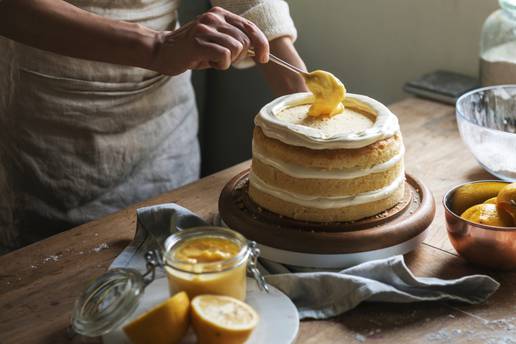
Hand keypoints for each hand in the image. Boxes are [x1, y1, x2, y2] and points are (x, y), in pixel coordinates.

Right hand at [149, 7, 268, 74]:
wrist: (162, 51)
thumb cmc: (191, 50)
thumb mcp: (216, 40)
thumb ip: (234, 41)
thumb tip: (257, 51)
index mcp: (220, 14)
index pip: (251, 27)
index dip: (262, 44)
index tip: (263, 58)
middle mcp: (214, 17)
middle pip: (246, 40)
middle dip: (240, 56)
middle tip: (223, 59)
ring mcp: (206, 28)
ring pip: (236, 48)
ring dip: (228, 61)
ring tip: (212, 60)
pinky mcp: (199, 42)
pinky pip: (225, 56)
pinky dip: (221, 65)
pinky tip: (208, 63)